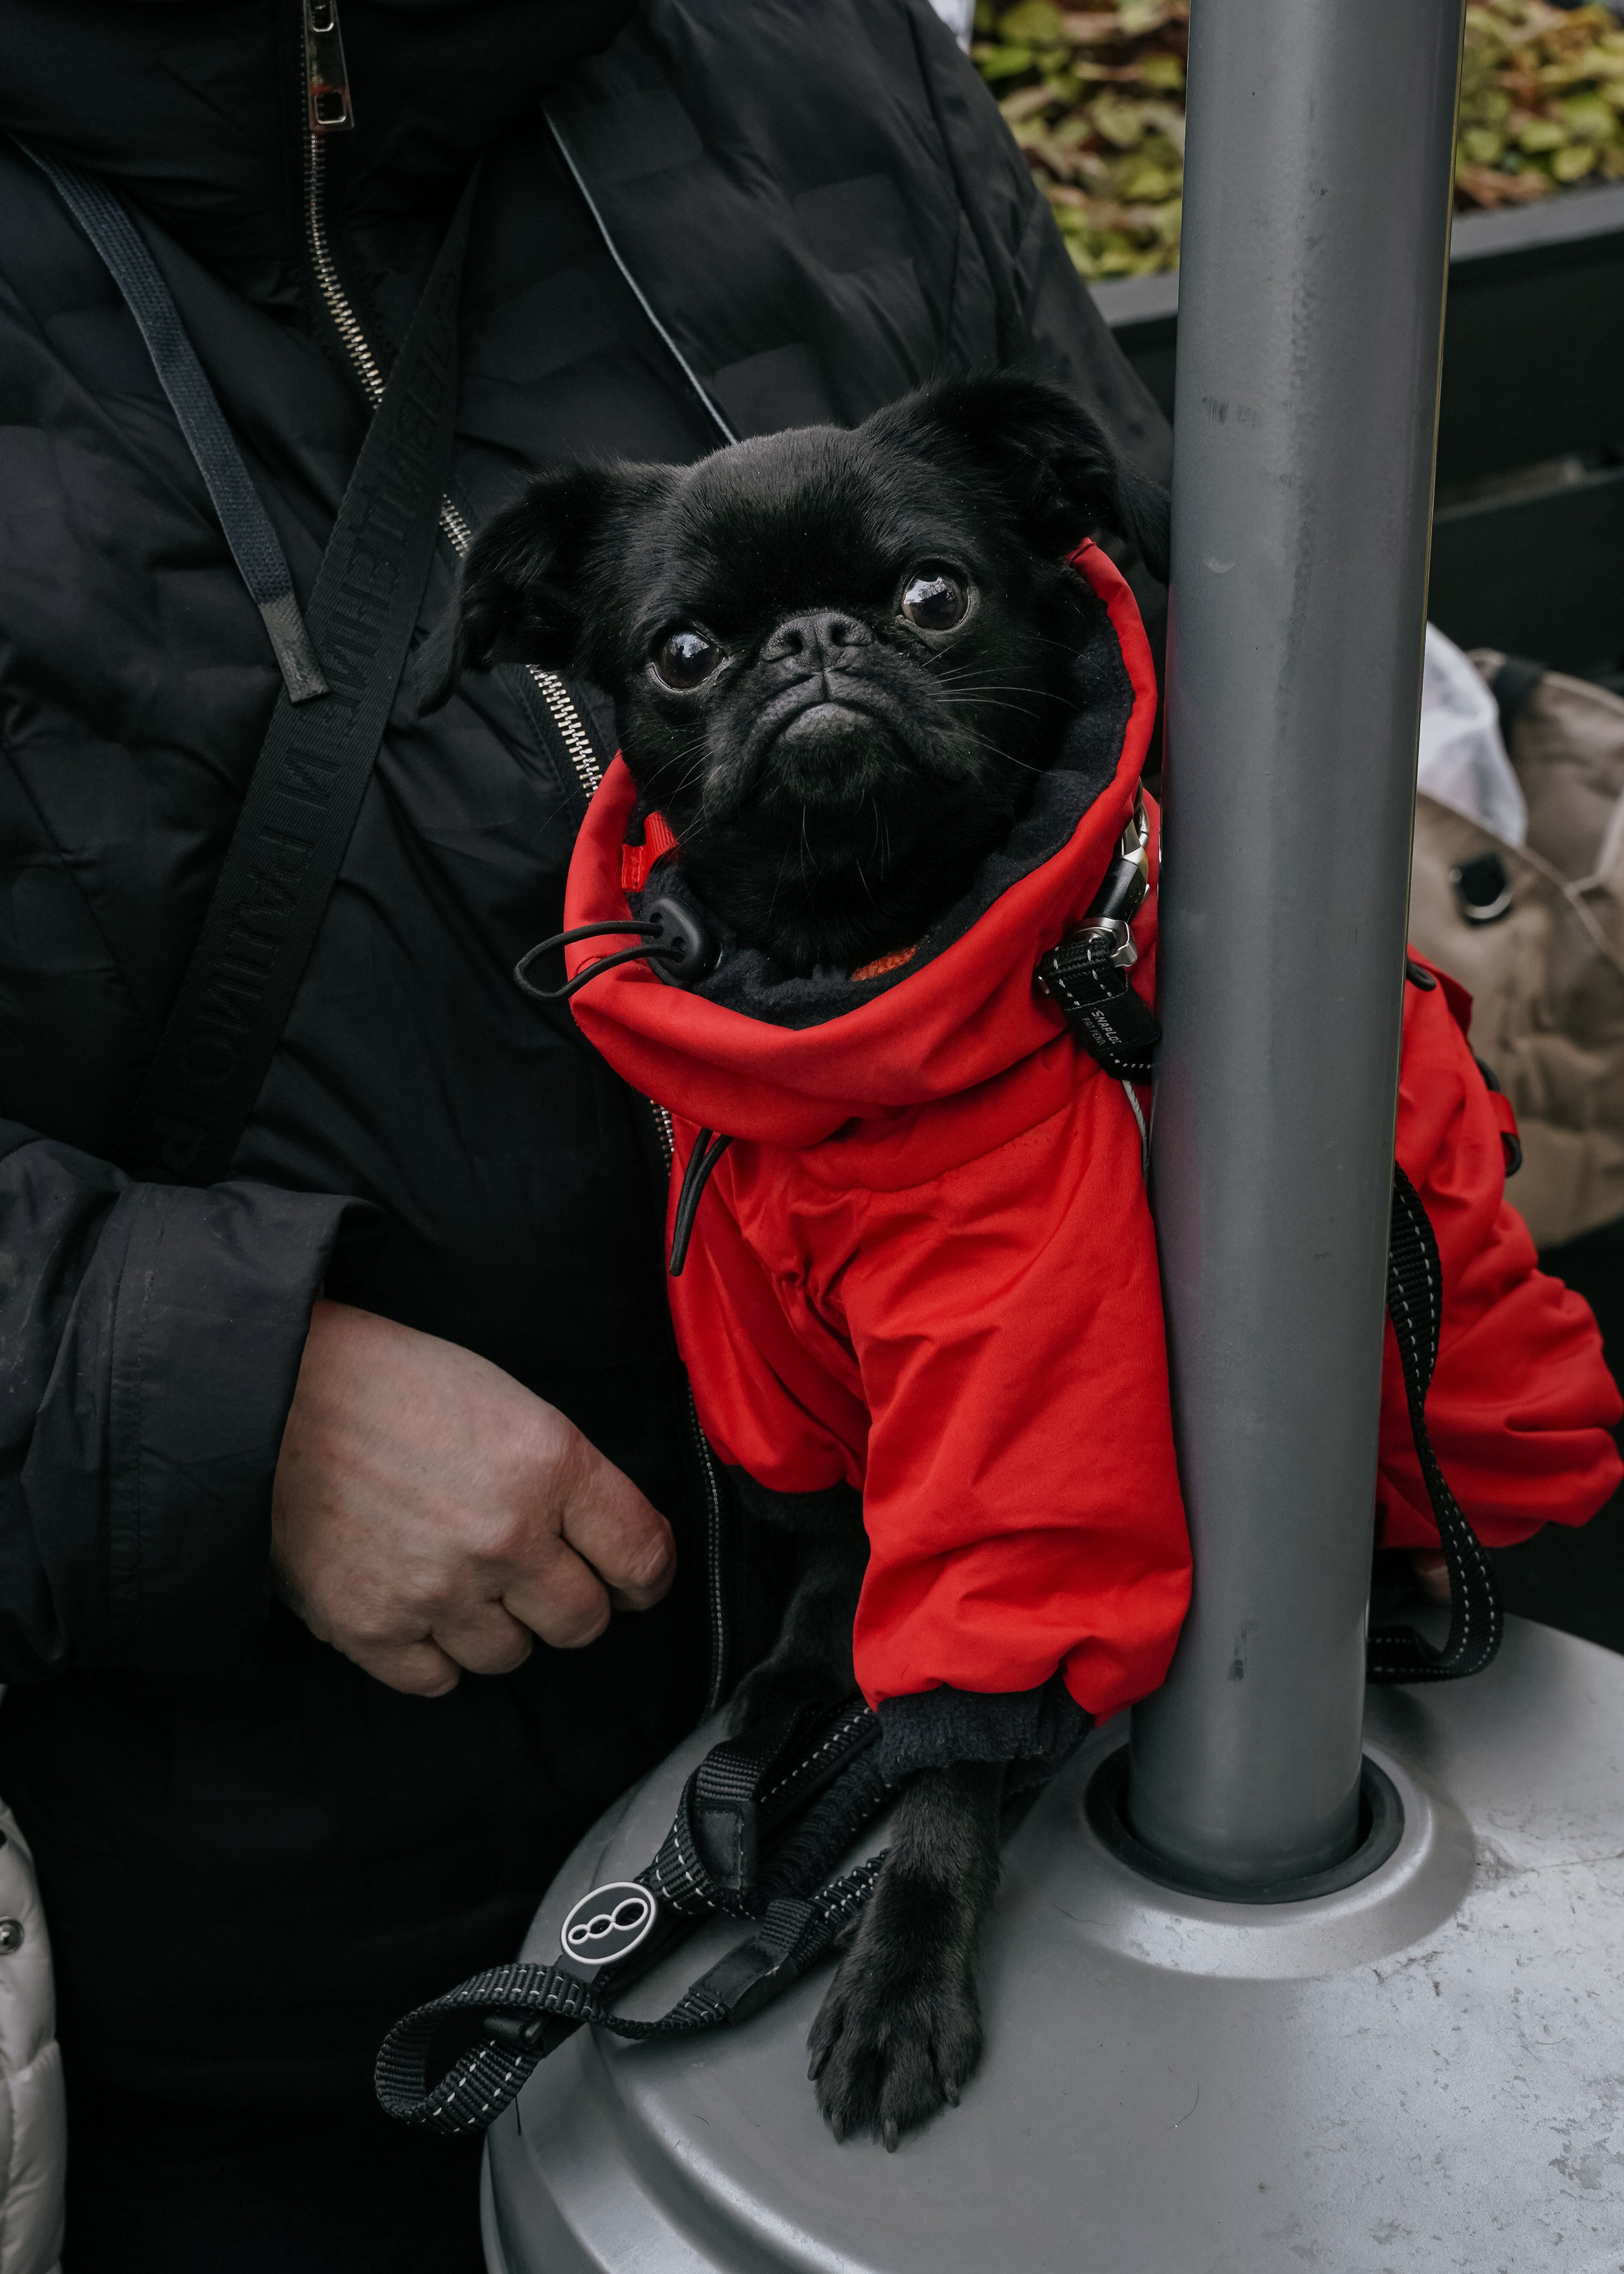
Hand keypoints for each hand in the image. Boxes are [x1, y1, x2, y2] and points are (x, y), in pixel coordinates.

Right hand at [271, 1299, 674, 1695]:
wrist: (272, 1396)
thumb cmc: (392, 1384)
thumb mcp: (508, 1402)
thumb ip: (566, 1475)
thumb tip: (611, 1542)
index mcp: (550, 1465)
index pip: (643, 1557)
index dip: (646, 1576)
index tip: (635, 1581)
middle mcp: (505, 1537)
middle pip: (582, 1621)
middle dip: (571, 1604)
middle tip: (543, 1579)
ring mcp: (438, 1590)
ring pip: (511, 1656)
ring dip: (500, 1628)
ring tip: (465, 1581)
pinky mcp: (373, 1628)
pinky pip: (437, 1680)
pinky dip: (435, 1653)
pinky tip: (420, 1607)